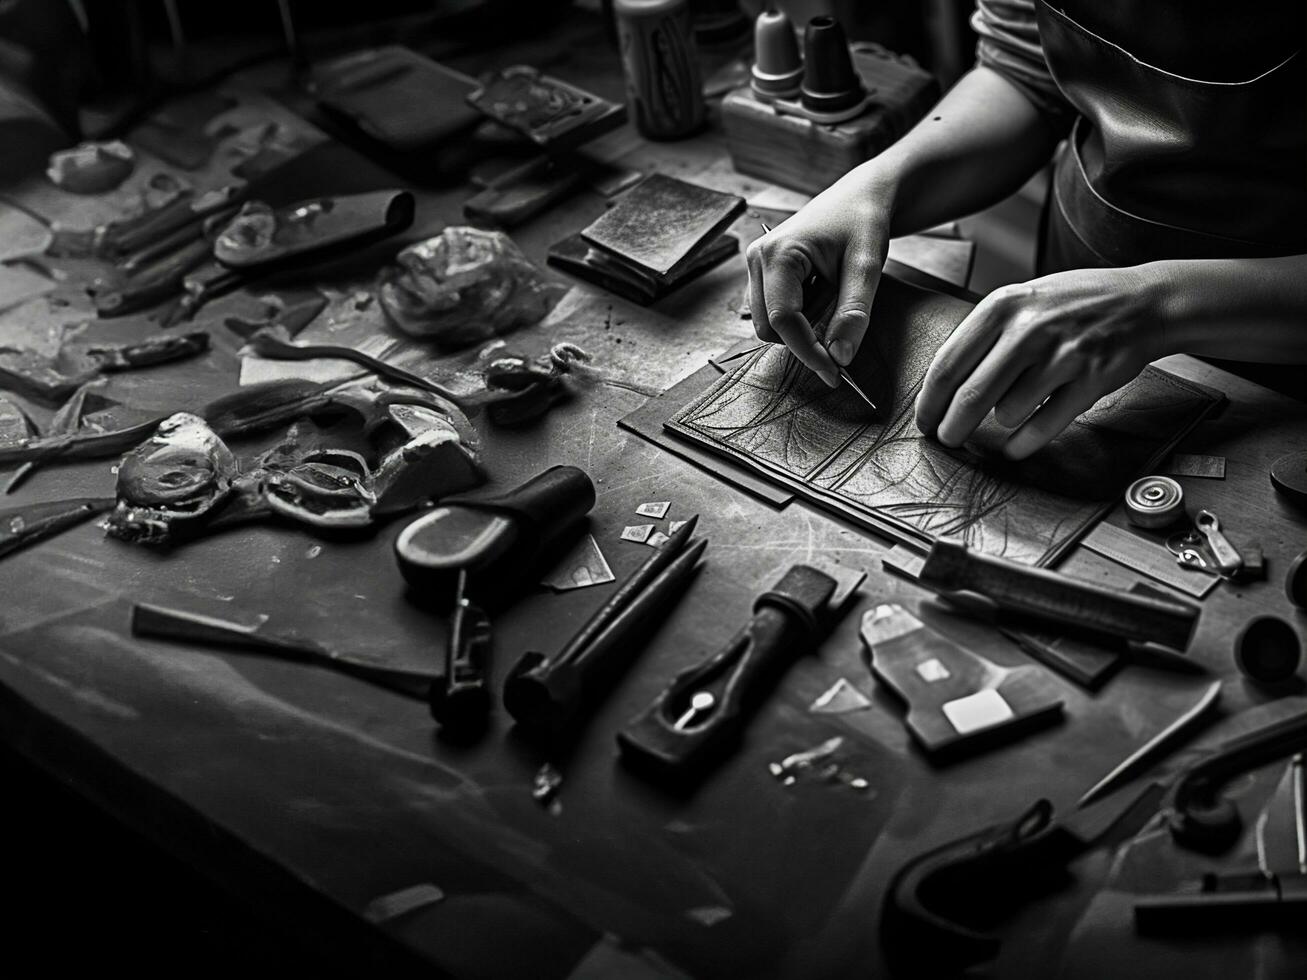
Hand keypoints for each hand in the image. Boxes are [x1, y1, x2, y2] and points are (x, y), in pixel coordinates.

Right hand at [746, 170, 894, 385]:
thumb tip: (840, 358)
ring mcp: (756, 266)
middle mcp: (757, 259)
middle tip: (843, 320)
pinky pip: (773, 311)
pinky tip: (821, 290)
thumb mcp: (866, 267)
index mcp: (778, 254)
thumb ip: (853, 313)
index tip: (835, 373)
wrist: (859, 197)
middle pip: (769, 328)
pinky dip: (800, 314)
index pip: (782, 320)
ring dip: (804, 323)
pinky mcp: (762, 273)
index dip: (808, 351)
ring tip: (832, 292)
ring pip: (769, 324)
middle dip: (805, 336)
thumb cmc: (863, 222)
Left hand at [914, 266, 1165, 458]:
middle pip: (972, 395)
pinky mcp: (1092, 379)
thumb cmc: (1073, 305)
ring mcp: (1064, 354)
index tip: (924, 421)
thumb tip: (941, 387)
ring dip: (1002, 423)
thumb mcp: (1022, 301)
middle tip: (948, 439)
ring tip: (1009, 413)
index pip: (948, 364)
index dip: (930, 401)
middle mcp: (1030, 328)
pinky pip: (1045, 425)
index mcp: (1003, 305)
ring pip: (1008, 412)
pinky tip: (1015, 447)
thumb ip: (984, 335)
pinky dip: (1024, 443)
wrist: (1143, 301)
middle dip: (953, 426)